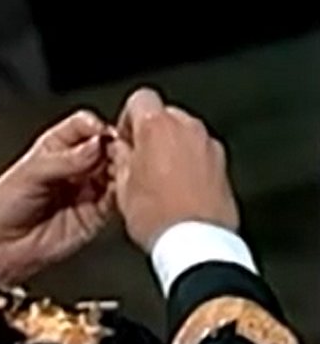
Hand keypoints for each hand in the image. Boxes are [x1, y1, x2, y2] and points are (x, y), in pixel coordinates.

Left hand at [0, 110, 115, 284]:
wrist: (3, 246)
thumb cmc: (4, 206)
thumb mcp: (30, 174)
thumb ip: (65, 160)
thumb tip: (96, 145)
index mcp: (55, 146)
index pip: (84, 125)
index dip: (95, 127)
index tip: (102, 134)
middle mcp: (76, 165)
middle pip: (106, 146)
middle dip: (114, 148)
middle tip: (116, 153)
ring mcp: (89, 188)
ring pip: (117, 170)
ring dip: (123, 169)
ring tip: (119, 171)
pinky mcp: (98, 213)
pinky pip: (119, 199)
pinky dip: (126, 193)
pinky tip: (122, 189)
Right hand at [110, 87, 236, 252]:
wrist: (198, 245)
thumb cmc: (159, 216)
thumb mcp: (121, 185)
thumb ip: (119, 157)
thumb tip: (119, 148)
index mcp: (157, 126)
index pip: (141, 98)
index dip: (128, 118)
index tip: (125, 140)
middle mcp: (188, 129)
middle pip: (165, 115)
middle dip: (152, 133)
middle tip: (139, 161)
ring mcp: (209, 147)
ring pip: (185, 134)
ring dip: (173, 147)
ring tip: (159, 179)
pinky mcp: (224, 166)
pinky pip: (201, 154)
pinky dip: (191, 163)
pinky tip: (179, 189)